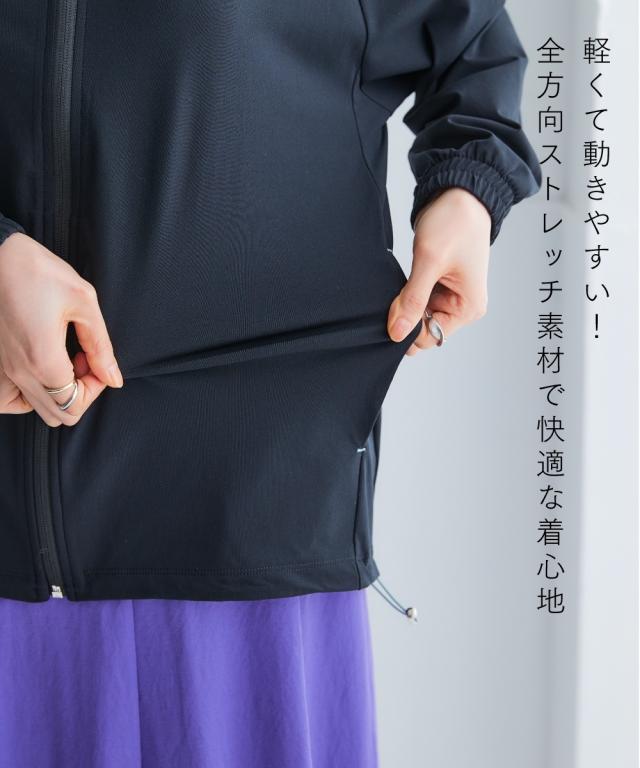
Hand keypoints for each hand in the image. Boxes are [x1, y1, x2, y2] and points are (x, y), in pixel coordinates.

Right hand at [0, 232, 122, 425]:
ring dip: (59, 394)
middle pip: (60, 414)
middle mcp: (18, 372)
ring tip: (64, 362)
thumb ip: (101, 346)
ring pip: (37, 410)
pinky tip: (40, 370)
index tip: (95, 359)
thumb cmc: (38, 271)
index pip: (76, 403)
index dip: (96, 386)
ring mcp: (2, 370)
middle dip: (81, 393)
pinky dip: (29, 396)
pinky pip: (9, 400)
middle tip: (83, 360)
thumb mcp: (83, 301)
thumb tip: (114, 378)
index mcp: (42, 360)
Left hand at [387, 187, 491, 353]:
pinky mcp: (438, 286)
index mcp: (468, 308)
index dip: (408, 331)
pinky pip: (416, 300)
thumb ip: (413, 300)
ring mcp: (449, 297)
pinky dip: (406, 293)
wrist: (460, 194)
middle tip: (394, 295)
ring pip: (417, 315)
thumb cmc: (455, 223)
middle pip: (423, 329)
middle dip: (406, 317)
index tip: (393, 312)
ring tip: (402, 281)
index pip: (430, 338)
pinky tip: (403, 279)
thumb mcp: (430, 262)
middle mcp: (461, 307)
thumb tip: (397, 334)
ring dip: (405, 303)